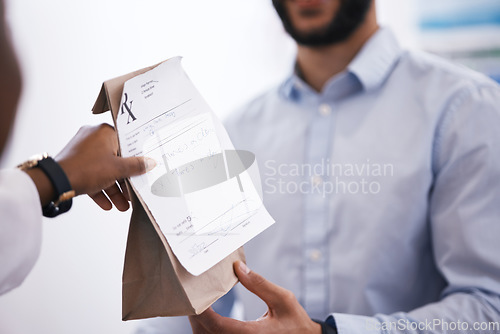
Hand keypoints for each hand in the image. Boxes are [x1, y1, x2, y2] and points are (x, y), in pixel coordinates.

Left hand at [55, 124, 154, 210]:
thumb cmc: (86, 168)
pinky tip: (107, 205)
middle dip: (124, 182)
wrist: (55, 181)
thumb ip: (136, 166)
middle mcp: (93, 138)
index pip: (126, 144)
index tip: (143, 170)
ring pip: (104, 170)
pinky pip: (92, 175)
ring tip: (122, 206)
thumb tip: (150, 163)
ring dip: (113, 189)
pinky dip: (100, 189)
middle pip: (116, 160)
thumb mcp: (117, 169)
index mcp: (104, 132)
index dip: (136, 159)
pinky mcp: (75, 164)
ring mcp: (82, 151)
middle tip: (132, 193)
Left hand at [189, 261, 320, 333]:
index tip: (195, 296)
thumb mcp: (283, 299)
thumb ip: (259, 284)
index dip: (202, 312)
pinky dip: (208, 330)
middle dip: (196, 316)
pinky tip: (208, 317)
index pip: (218, 326)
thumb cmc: (295, 322)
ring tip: (198, 304)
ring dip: (200, 324)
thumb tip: (237, 267)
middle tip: (192, 296)